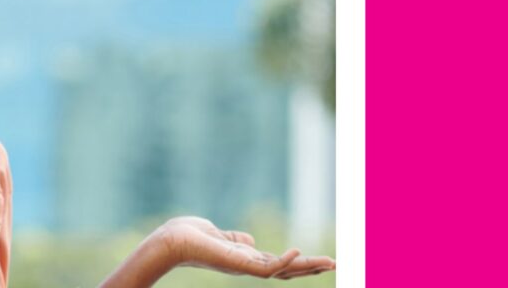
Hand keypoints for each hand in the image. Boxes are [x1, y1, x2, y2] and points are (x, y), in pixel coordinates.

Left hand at [152, 216, 334, 278]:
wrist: (172, 240)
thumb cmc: (189, 236)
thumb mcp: (219, 236)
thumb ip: (236, 240)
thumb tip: (249, 241)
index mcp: (245, 259)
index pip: (278, 264)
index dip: (299, 263)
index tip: (320, 260)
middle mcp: (248, 266)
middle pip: (286, 271)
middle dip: (311, 268)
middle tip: (335, 264)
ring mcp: (244, 267)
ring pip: (283, 271)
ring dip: (307, 267)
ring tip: (329, 262)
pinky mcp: (239, 264)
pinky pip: (268, 267)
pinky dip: (284, 262)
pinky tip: (298, 252)